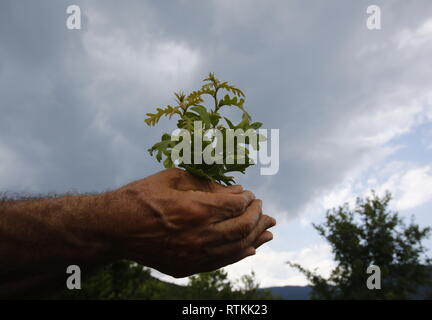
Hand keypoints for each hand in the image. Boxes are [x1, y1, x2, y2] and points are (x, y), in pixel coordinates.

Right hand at [107, 168, 275, 277]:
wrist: (114, 228)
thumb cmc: (142, 197)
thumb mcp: (173, 179)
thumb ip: (208, 184)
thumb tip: (237, 189)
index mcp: (195, 208)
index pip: (236, 205)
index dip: (248, 199)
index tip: (250, 194)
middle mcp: (199, 234)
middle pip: (242, 227)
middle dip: (257, 216)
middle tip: (262, 208)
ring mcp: (193, 255)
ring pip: (236, 248)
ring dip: (256, 237)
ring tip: (269, 230)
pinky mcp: (187, 267)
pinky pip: (222, 263)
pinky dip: (239, 255)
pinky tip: (250, 249)